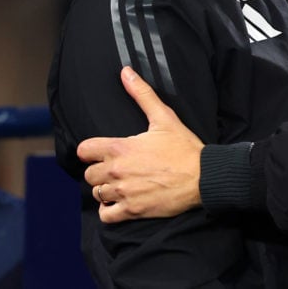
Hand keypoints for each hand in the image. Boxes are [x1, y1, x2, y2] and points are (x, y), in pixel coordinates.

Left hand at [77, 66, 204, 222]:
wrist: (203, 177)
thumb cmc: (184, 148)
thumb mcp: (165, 118)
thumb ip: (142, 94)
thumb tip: (126, 73)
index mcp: (120, 148)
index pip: (84, 151)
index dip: (91, 151)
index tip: (101, 152)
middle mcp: (116, 172)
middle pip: (88, 175)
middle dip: (99, 171)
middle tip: (115, 168)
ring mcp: (123, 193)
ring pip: (97, 194)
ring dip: (106, 190)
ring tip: (121, 184)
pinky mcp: (132, 210)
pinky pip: (106, 215)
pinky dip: (109, 210)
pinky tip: (120, 202)